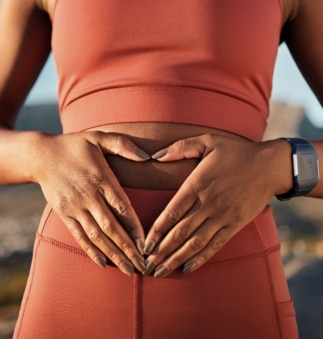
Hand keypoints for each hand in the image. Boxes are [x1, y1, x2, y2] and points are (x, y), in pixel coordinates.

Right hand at [35, 131, 149, 274]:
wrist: (40, 155)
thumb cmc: (74, 145)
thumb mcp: (98, 137)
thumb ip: (122, 144)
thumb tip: (147, 156)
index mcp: (100, 177)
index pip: (122, 206)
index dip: (135, 226)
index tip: (147, 244)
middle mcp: (88, 195)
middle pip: (111, 226)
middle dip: (128, 248)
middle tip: (144, 266)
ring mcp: (74, 206)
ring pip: (96, 235)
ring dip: (113, 254)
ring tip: (128, 270)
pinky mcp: (64, 213)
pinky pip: (78, 235)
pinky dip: (91, 250)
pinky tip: (102, 263)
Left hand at [142, 134, 288, 277]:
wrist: (270, 165)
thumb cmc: (236, 151)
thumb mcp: (207, 141)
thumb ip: (179, 148)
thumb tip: (155, 156)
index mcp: (197, 185)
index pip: (172, 212)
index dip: (157, 231)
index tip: (144, 245)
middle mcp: (208, 204)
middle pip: (180, 232)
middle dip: (161, 251)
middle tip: (146, 266)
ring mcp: (222, 216)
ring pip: (195, 243)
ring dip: (176, 259)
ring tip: (160, 273)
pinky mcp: (235, 224)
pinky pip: (215, 245)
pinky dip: (201, 258)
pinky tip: (188, 268)